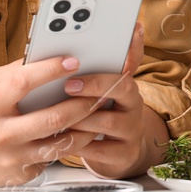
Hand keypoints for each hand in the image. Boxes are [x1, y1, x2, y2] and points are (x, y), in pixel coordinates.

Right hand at [0, 54, 104, 185]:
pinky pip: (52, 159)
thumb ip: (18, 71)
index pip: (24, 82)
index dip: (51, 70)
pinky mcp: (19, 176)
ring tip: (99, 114)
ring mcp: (10, 159)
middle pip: (53, 118)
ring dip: (87, 128)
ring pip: (61, 144)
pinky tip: (79, 134)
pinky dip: (68, 146)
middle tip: (101, 92)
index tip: (74, 61)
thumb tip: (52, 54)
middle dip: (83, 103)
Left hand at [62, 23, 170, 178]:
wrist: (113, 152)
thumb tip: (57, 50)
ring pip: (107, 120)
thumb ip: (86, 71)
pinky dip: (79, 144)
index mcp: (125, 82)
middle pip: (122, 85)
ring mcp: (132, 129)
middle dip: (94, 84)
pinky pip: (100, 148)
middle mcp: (133, 103)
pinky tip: (63, 140)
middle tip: (68, 85)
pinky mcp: (125, 153)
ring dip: (79, 118)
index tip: (114, 38)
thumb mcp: (95, 91)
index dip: (129, 46)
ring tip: (57, 116)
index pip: (132, 59)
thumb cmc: (96, 115)